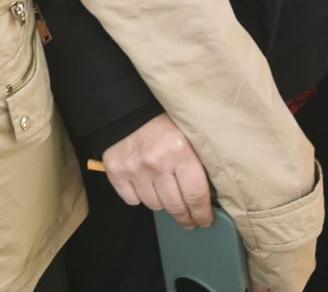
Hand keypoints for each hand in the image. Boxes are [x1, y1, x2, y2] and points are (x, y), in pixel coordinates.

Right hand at [101, 113, 214, 228]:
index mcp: (180, 151)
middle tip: (190, 220)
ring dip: (162, 203)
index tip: (205, 221)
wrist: (127, 106)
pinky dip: (139, 196)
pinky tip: (145, 185)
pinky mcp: (115, 171)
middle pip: (175, 207)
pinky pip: (132, 200)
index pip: (195, 196)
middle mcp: (156, 162)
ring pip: (154, 206)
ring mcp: (134, 168)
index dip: (202, 215)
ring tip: (167, 194)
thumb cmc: (164, 121)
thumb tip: (212, 196)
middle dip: (186, 218)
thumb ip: (200, 162)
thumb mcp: (189, 135)